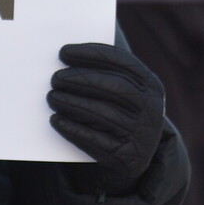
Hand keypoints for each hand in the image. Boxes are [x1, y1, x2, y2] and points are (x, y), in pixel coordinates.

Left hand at [48, 42, 164, 194]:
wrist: (133, 153)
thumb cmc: (117, 109)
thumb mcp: (122, 88)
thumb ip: (105, 67)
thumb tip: (72, 47)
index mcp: (150, 85)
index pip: (122, 62)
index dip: (91, 54)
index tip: (63, 52)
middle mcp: (152, 108)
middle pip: (115, 87)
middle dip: (81, 79)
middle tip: (54, 78)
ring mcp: (142, 134)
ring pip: (104, 114)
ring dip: (73, 103)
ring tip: (51, 97)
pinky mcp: (127, 157)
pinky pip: (97, 141)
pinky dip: (73, 129)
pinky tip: (56, 120)